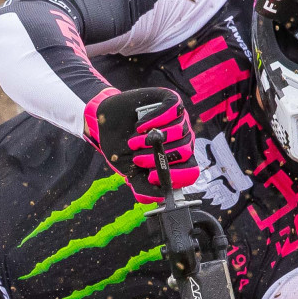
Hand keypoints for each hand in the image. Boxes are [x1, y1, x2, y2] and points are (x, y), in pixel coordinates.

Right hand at [86, 87, 197, 202]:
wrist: (106, 125)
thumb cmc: (122, 148)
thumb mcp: (132, 173)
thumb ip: (145, 188)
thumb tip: (160, 197)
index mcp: (178, 159)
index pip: (191, 171)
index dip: (176, 177)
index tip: (152, 177)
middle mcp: (183, 139)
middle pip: (185, 152)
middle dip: (157, 158)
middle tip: (137, 159)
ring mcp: (179, 119)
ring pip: (179, 131)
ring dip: (152, 140)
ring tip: (134, 142)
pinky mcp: (171, 101)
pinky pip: (172, 110)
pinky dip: (154, 120)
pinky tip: (139, 126)